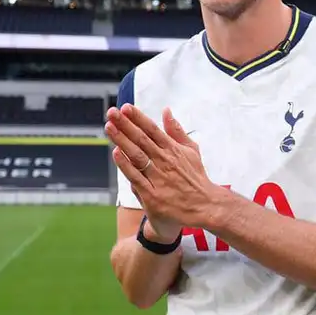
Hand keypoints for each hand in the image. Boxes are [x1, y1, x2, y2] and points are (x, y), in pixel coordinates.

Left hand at [105, 104, 215, 233]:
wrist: (205, 206)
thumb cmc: (195, 178)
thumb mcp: (191, 150)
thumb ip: (177, 131)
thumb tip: (166, 111)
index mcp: (173, 149)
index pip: (152, 130)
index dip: (138, 118)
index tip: (125, 108)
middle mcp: (165, 161)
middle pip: (142, 139)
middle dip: (125, 124)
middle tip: (112, 112)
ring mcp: (158, 178)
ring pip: (137, 155)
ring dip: (122, 140)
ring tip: (110, 127)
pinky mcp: (153, 195)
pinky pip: (136, 177)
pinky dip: (126, 165)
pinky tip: (116, 153)